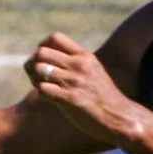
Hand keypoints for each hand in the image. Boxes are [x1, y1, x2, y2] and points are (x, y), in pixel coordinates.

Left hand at [24, 32, 138, 141]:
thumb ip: (75, 61)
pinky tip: (50, 98)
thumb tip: (49, 56)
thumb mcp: (92, 70)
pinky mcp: (70, 98)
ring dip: (36, 79)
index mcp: (84, 55)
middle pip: (41, 52)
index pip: (55, 37)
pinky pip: (42, 89)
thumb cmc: (101, 95)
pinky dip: (42, 93)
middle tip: (39, 76)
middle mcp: (79, 65)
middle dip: (34, 64)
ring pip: (40, 69)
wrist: (118, 116)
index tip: (44, 60)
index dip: (43, 47)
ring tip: (45, 87)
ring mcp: (74, 81)